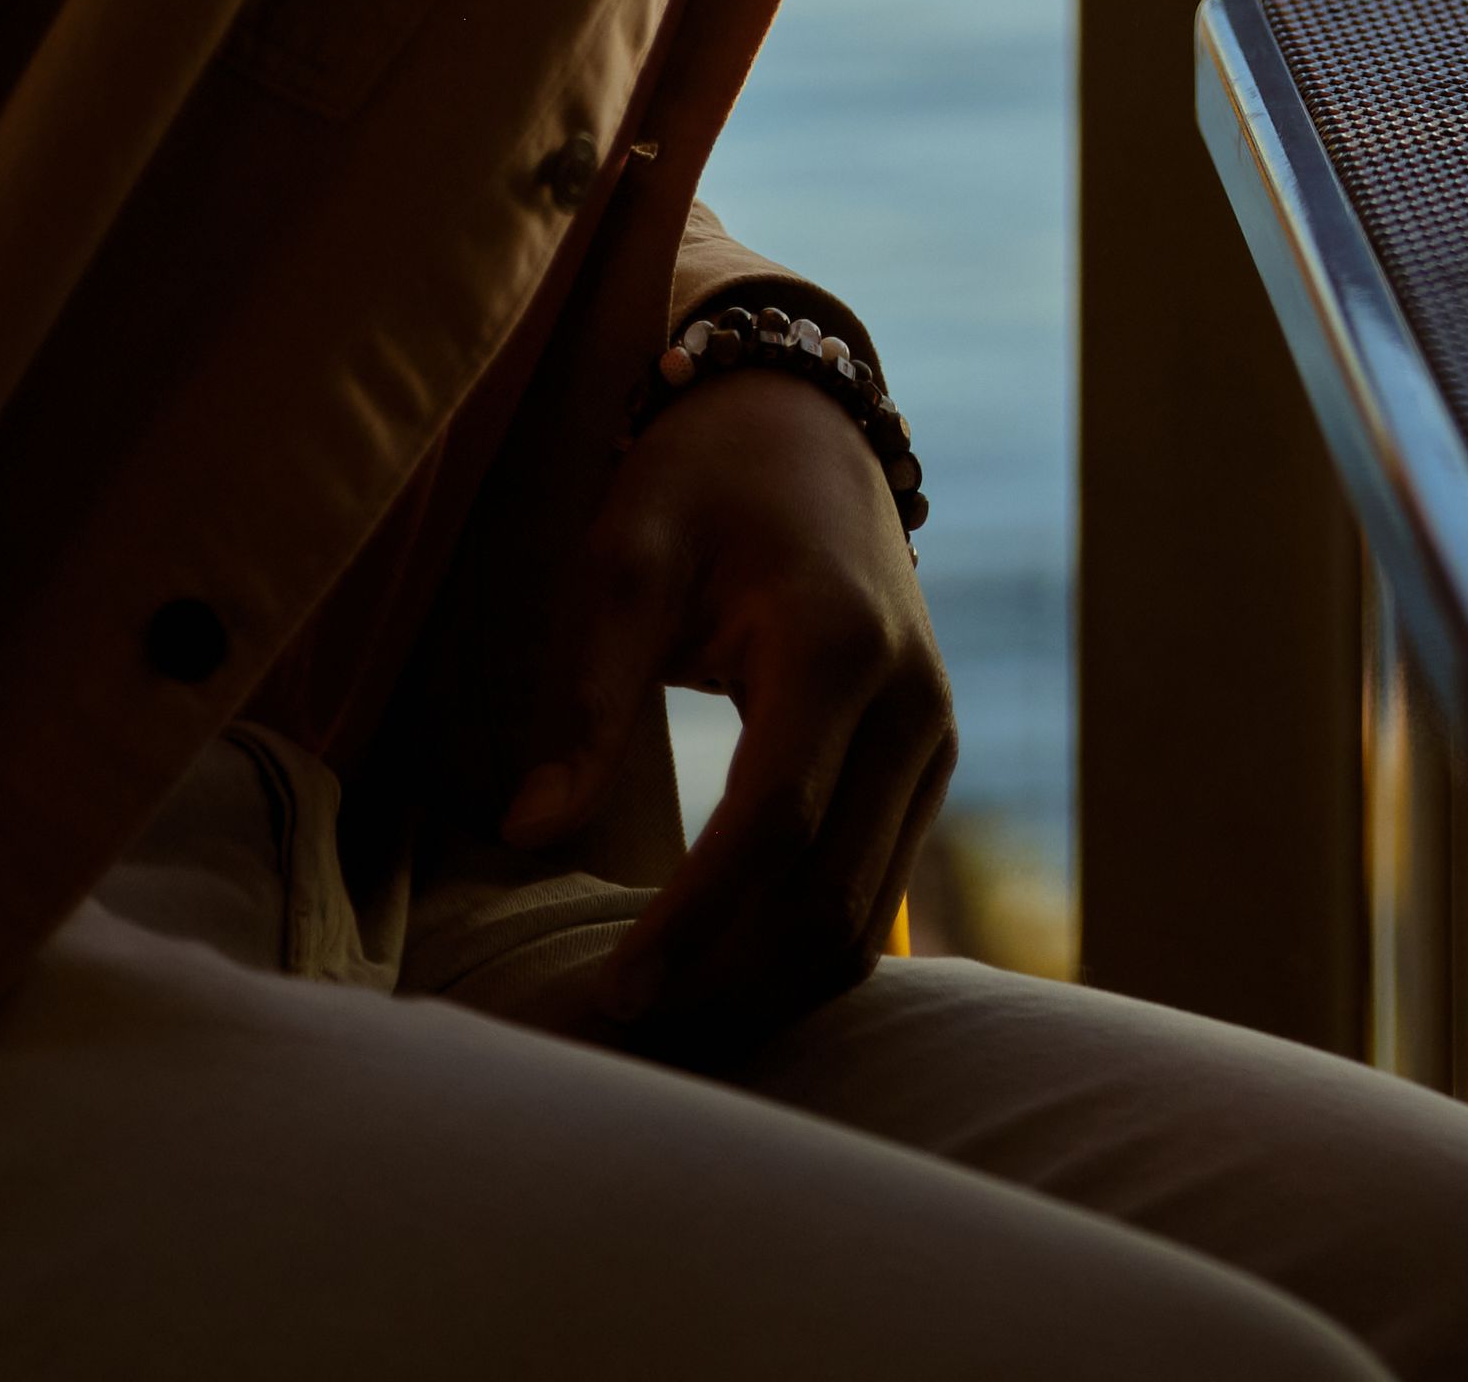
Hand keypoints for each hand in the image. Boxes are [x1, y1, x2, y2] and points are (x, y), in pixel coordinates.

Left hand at [496, 367, 956, 1056]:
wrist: (808, 432)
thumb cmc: (699, 486)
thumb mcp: (624, 559)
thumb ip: (586, 699)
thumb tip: (532, 830)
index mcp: (838, 644)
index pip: (774, 822)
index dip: (694, 923)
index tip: (613, 992)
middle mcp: (913, 703)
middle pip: (830, 897)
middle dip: (725, 986)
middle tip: (615, 1036)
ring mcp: (936, 743)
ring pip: (862, 920)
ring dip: (762, 992)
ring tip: (656, 1032)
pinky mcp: (926, 771)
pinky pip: (872, 897)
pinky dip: (795, 957)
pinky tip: (713, 985)